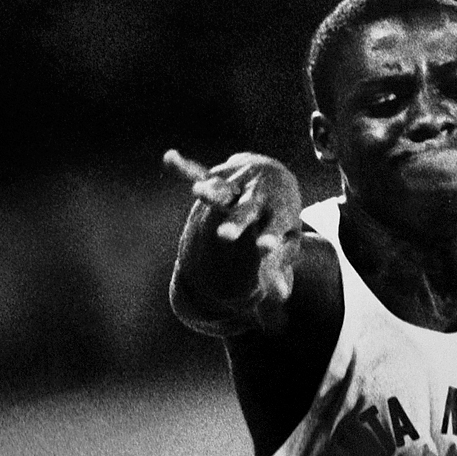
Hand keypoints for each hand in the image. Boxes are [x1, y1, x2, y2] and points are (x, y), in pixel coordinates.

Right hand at [163, 149, 302, 306]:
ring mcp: (238, 185)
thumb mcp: (287, 242)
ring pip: (223, 189)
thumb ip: (279, 267)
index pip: (274, 227)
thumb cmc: (282, 219)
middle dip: (235, 222)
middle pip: (246, 210)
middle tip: (226, 236)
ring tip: (198, 192)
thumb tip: (282, 297)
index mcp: (279, 212)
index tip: (265, 246)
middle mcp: (259, 195)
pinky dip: (186, 168)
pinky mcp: (220, 177)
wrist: (277, 177)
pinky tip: (169, 158)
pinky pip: (201, 172)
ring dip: (211, 191)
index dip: (269, 237)